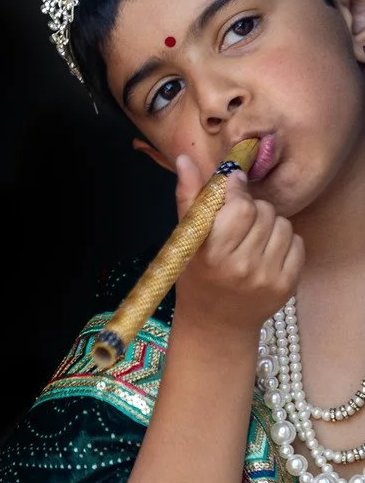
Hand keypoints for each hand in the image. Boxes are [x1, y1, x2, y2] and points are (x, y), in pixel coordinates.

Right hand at [172, 155, 303, 336]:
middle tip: (239, 221)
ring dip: (270, 224)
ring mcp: (267, 278)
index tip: (232, 188)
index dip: (238, 191)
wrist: (216, 324)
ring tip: (253, 238)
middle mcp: (242, 267)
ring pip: (283, 224)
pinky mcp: (287, 285)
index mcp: (212, 253)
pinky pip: (297, 243)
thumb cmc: (196, 276)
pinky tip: (267, 252)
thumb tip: (185, 158)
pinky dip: (284, 242)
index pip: (242, 206)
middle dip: (252, 209)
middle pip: (264, 212)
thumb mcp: (185, 240)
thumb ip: (187, 197)